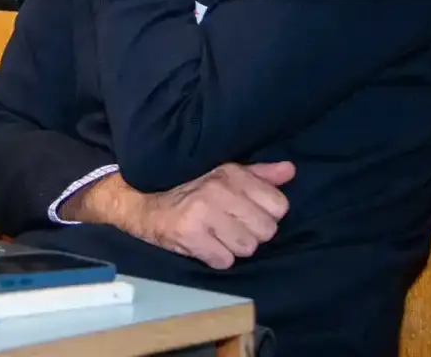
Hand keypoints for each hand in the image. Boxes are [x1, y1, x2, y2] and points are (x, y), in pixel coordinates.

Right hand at [68, 162, 294, 269]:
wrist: (140, 200)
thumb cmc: (188, 188)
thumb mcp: (223, 174)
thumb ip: (258, 174)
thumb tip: (290, 170)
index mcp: (231, 174)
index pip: (279, 206)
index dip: (264, 214)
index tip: (245, 211)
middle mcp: (218, 190)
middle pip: (266, 231)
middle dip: (250, 233)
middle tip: (229, 226)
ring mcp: (203, 212)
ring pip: (247, 248)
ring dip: (232, 247)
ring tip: (215, 235)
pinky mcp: (189, 234)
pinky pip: (224, 261)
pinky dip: (214, 258)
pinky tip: (202, 244)